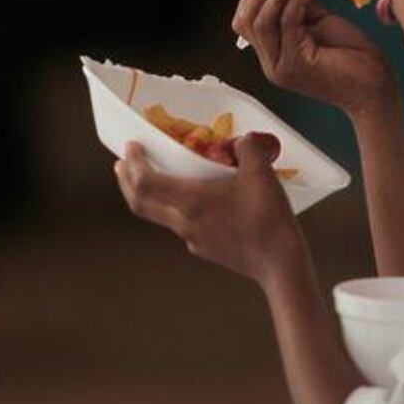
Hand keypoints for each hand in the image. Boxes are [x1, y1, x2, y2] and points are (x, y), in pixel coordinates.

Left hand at [114, 137, 304, 287]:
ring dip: (152, 196)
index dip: (133, 164)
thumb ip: (248, 148)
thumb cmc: (268, 217)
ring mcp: (193, 240)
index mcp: (191, 201)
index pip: (145, 183)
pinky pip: (183, 226)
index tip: (131, 147)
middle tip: (123, 163)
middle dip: (127, 181)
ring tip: (157, 179)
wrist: (280, 263)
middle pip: (140, 203)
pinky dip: (178, 210)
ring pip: (160, 216)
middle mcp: (184, 223)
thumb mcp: (261, 173)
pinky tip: (197, 203)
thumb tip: (242, 139)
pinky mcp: (205, 250)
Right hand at [233, 0, 395, 118]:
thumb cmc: (352, 58)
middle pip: (246, 21)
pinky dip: (296, 0)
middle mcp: (272, 63)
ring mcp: (281, 66)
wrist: (372, 87)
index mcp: (274, 53)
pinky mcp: (296, 64)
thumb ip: (298, 6)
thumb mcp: (318, 23)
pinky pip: (287, 24)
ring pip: (261, 23)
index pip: (245, 21)